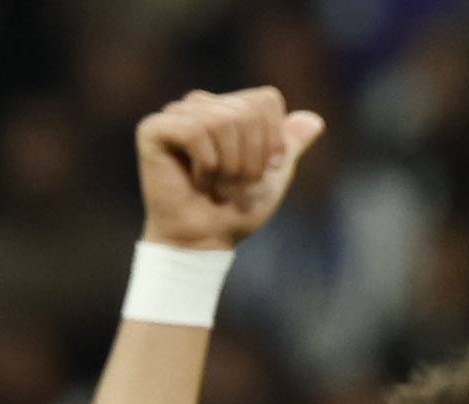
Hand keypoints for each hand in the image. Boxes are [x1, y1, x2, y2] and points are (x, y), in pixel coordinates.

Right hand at [135, 87, 324, 250]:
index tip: (262, 170)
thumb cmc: (237, 209)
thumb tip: (315, 119)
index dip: (273, 140)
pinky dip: (206, 165)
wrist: (206, 238)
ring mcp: (175, 114)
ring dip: (230, 166)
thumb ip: (290, 145)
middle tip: (236, 184)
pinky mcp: (153, 129)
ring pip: (221, 121)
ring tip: (218, 186)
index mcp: (228, 108)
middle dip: (252, 159)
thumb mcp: (273, 176)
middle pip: (245, 111)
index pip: (266, 100)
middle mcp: (201, 104)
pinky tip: (197, 182)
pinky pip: (194, 132)